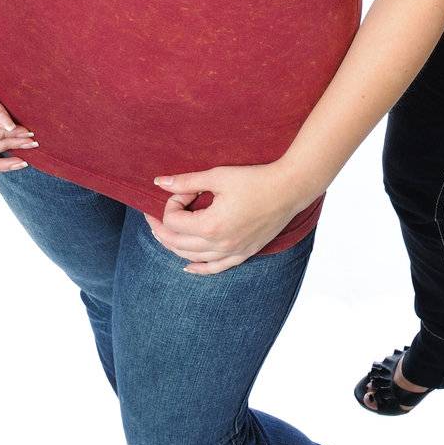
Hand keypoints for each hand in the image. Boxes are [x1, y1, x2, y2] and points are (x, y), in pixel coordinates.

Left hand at [146, 161, 321, 274]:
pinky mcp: (243, 253)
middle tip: (154, 215)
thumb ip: (186, 181)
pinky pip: (215, 268)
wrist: (289, 189)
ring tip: (164, 234)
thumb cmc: (255, 179)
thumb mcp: (217, 176)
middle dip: (162, 228)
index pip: (174, 221)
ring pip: (192, 258)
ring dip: (174, 246)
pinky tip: (188, 266)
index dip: (172, 203)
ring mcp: (232, 252)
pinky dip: (198, 268)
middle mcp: (219, 244)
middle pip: (177, 243)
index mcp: (210, 225)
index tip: (185, 189)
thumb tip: (159, 183)